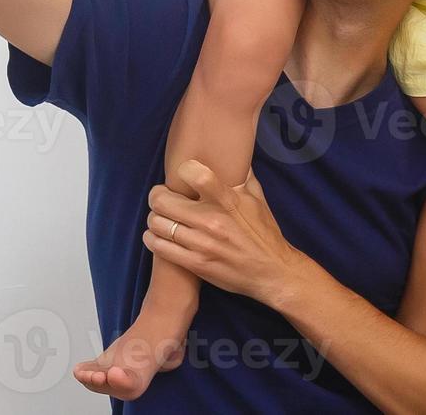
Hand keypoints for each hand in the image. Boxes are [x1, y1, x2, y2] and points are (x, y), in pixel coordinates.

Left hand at [143, 160, 304, 306]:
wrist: (272, 272)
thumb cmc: (264, 233)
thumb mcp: (258, 199)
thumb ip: (243, 175)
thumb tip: (236, 153)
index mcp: (228, 200)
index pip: (195, 174)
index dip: (182, 170)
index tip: (181, 174)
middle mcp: (212, 220)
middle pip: (163, 201)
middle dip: (157, 197)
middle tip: (160, 198)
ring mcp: (202, 244)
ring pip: (157, 224)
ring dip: (154, 219)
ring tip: (160, 218)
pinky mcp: (195, 264)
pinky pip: (160, 248)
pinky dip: (153, 239)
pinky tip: (158, 236)